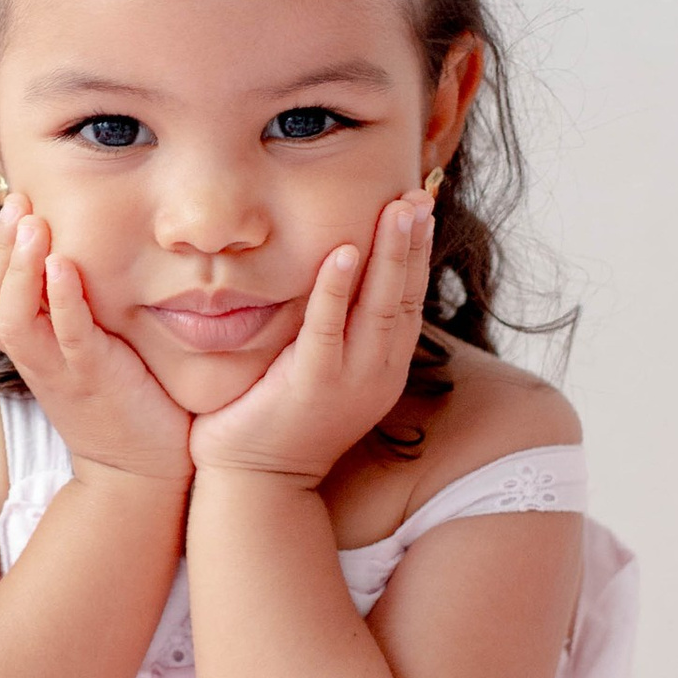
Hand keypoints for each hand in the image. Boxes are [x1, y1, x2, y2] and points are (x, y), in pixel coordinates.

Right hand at [0, 196, 192, 488]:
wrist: (144, 469)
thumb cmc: (123, 400)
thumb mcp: (88, 347)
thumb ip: (75, 307)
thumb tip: (77, 252)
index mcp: (32, 347)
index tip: (12, 204)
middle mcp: (36, 357)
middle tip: (15, 201)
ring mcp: (61, 370)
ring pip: (13, 319)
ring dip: (18, 269)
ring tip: (30, 224)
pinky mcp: (95, 379)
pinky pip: (67, 336)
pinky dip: (60, 300)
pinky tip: (63, 265)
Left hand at [188, 192, 434, 485]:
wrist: (256, 485)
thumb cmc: (280, 420)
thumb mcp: (322, 369)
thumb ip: (336, 329)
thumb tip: (338, 278)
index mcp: (382, 367)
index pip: (410, 298)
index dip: (417, 252)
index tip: (421, 207)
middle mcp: (377, 373)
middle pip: (406, 295)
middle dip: (414, 241)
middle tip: (421, 192)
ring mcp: (348, 381)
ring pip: (380, 306)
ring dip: (390, 254)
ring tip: (399, 207)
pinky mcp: (311, 386)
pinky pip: (327, 329)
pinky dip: (336, 289)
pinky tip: (343, 250)